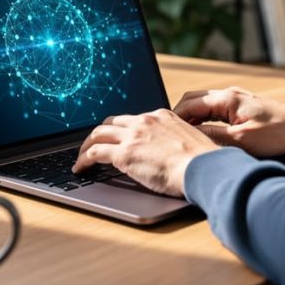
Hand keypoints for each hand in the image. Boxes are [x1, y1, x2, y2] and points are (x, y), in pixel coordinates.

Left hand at [72, 109, 219, 196]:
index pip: (134, 119)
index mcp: (162, 116)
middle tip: (93, 145)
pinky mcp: (123, 154)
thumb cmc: (203, 163)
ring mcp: (133, 136)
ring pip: (99, 134)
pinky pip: (94, 153)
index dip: (122, 130)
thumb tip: (172, 155)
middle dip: (100, 133)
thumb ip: (176, 143)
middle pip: (112, 122)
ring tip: (81, 157)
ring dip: (87, 145)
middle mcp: (145, 121)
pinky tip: (80, 168)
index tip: (117, 138)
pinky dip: (83, 160)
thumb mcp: (190, 143)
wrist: (203, 168)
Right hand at [173, 87, 284, 156]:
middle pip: (192, 100)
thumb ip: (213, 136)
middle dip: (178, 116)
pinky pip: (213, 110)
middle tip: (169, 135)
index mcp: (226, 99)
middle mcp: (228, 94)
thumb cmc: (277, 134)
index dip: (174, 119)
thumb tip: (188, 136)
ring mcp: (235, 99)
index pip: (188, 105)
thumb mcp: (242, 140)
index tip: (164, 134)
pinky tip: (201, 133)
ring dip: (190, 118)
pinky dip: (203, 119)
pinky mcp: (241, 107)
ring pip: (202, 104)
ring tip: (181, 136)